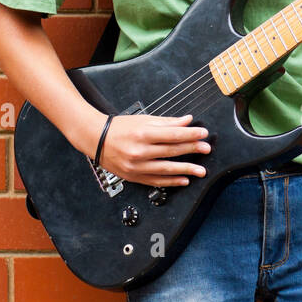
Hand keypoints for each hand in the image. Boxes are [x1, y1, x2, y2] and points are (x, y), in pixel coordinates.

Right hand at [94, 112, 210, 186]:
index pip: (173, 135)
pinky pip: (156, 181)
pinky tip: (183, 180)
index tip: (204, 134)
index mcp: (143, 134)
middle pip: (172, 151)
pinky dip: (171, 181)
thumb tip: (187, 121)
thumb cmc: (120, 128)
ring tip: (201, 171)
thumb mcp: (143, 120)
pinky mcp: (133, 176)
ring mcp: (136, 166)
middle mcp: (139, 151)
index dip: (190, 134)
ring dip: (186, 170)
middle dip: (192, 150)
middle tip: (207, 149)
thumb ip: (167, 122)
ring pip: (166, 169)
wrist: (95, 139)